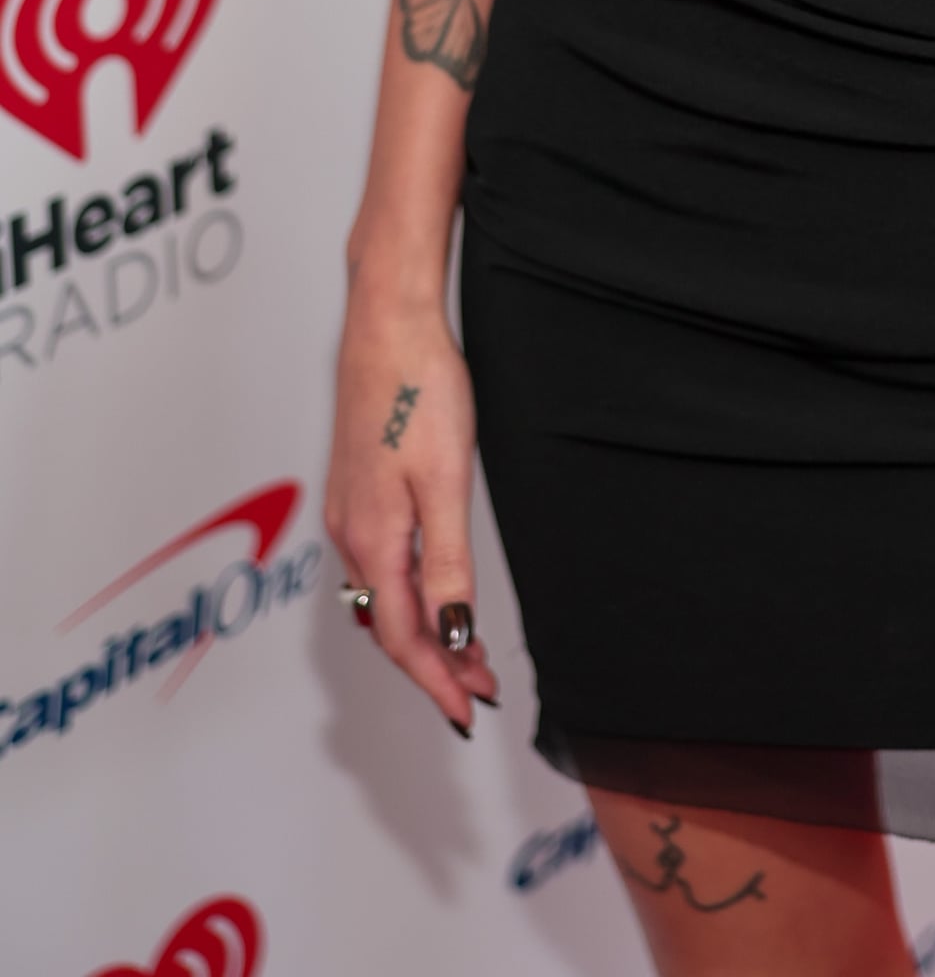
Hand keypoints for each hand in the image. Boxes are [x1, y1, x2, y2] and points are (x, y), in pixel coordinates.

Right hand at [325, 284, 500, 733]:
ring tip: (467, 651)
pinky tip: (428, 591)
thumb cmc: (418, 391)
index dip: (437, 682)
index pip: (404, 637)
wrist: (387, 323)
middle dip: (435, 665)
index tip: (469, 713)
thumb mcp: (445, 482)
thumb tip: (452, 633)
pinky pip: (377, 566)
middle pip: (390, 625)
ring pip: (382, 598)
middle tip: (481, 689)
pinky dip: (407, 594)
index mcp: (374, 538)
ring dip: (423, 631)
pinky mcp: (356, 488)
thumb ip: (447, 562)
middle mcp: (352, 534)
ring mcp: (349, 511)